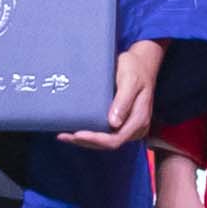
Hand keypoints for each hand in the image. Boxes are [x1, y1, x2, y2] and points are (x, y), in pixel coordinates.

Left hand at [65, 36, 164, 152]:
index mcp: (139, 120)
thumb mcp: (130, 80)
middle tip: (64, 136)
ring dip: (85, 140)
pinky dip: (91, 134)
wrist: (142, 63)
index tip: (77, 134)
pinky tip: (75, 130)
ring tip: (65, 135)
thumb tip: (114, 122)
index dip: (95, 139)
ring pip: (106, 141)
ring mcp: (129, 127)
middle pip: (108, 143)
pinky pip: (106, 133)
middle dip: (86, 142)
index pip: (116, 139)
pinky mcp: (122, 123)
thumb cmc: (135, 68)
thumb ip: (123, 101)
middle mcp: (135, 128)